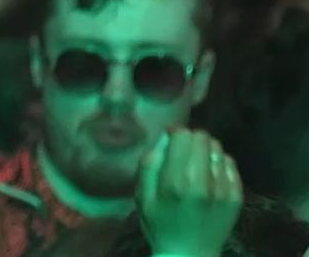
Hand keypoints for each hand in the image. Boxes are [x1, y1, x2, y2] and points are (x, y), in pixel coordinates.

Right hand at [137, 130, 242, 256]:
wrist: (190, 254)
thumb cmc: (159, 224)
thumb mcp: (141, 196)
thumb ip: (149, 164)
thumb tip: (165, 139)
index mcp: (175, 182)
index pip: (183, 136)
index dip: (175, 132)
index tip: (170, 138)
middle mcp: (202, 182)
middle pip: (202, 138)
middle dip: (191, 138)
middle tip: (183, 150)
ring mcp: (223, 189)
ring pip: (217, 148)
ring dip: (205, 150)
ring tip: (197, 163)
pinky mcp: (236, 196)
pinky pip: (230, 163)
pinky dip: (218, 163)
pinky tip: (210, 174)